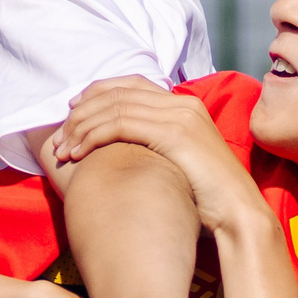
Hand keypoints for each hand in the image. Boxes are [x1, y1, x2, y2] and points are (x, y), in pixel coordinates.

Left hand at [50, 84, 262, 233]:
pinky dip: (92, 137)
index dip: (97, 92)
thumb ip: (158, 148)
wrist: (238, 213)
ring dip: (81, 127)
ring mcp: (179, 116)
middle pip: (118, 92)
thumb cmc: (208, 199)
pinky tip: (77, 154)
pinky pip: (119, 124)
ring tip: (62, 149)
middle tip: (59, 136)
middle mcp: (182, 104)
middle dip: (82, 112)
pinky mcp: (174, 134)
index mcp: (186, 106)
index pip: (132, 84)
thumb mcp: (181, 164)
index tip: (72, 111)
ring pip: (114, 107)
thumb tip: (126, 153)